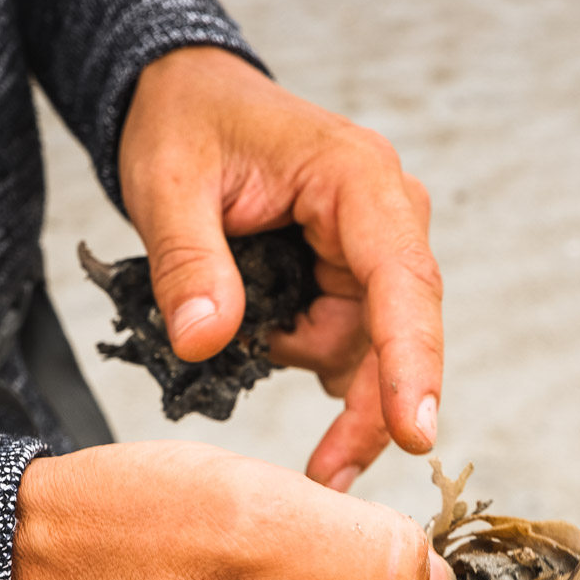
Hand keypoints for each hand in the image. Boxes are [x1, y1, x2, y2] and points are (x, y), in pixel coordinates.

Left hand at [119, 46, 441, 491]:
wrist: (187, 100)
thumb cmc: (185, 124)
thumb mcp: (166, 182)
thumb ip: (187, 262)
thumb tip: (205, 341)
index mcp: (359, 180)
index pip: (402, 282)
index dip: (412, 364)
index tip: (412, 434)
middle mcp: (386, 217)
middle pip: (398, 335)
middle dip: (365, 408)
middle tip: (325, 478)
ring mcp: (374, 250)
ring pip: (368, 350)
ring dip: (312, 368)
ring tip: (252, 335)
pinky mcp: (354, 277)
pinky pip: (345, 344)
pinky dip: (305, 358)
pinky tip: (268, 341)